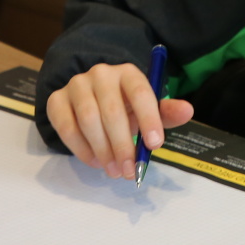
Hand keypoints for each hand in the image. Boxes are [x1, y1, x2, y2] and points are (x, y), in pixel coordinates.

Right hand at [45, 62, 194, 179]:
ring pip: (88, 119)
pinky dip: (81, 149)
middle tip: (129, 171)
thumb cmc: (125, 106)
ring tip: (113, 170)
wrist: (90, 97)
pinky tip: (94, 162)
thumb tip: (188, 111)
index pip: (140, 92)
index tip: (155, 146)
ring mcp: (76, 85)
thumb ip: (165, 112)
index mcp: (128, 73)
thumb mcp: (147, 108)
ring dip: (102, 150)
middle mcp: (101, 74)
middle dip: (122, 145)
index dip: (149, 119)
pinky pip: (66, 126)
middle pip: (112, 110)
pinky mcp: (56, 100)